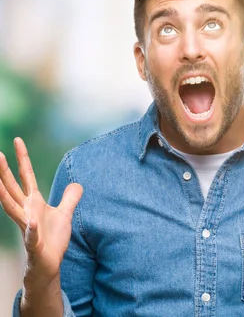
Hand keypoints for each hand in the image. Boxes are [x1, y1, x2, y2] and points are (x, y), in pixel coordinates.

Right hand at [0, 138, 81, 281]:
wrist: (48, 264)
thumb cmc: (52, 239)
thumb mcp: (65, 214)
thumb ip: (70, 198)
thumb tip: (77, 183)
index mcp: (33, 202)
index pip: (26, 176)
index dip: (22, 159)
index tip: (17, 140)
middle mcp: (26, 211)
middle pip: (13, 188)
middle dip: (4, 172)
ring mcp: (28, 227)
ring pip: (12, 209)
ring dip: (4, 196)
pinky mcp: (34, 244)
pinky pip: (31, 236)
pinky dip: (31, 229)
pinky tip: (32, 222)